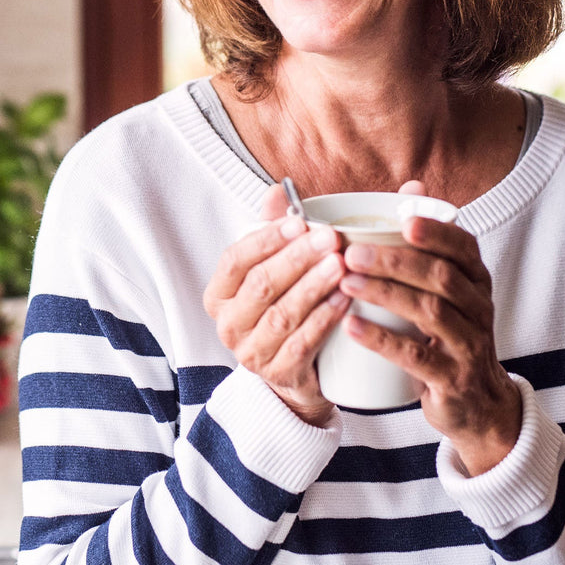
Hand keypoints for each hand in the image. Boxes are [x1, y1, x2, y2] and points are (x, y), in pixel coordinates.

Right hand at [203, 183, 348, 425]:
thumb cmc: (280, 306)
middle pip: (261, 285)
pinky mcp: (279, 374)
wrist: (293, 372)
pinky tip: (345, 299)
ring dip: (313, 286)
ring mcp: (251, 353)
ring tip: (340, 265)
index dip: (267, 239)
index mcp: (219, 294)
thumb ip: (271, 229)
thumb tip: (276, 190)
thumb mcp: (270, 267)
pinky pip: (303, 343)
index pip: (235, 260)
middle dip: (297, 258)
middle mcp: (228, 324)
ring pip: (283, 314)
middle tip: (330, 238)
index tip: (299, 221)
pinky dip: (325, 318)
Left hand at [339, 182, 520, 474]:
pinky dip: (382, 340)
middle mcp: (478, 308)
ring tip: (346, 282)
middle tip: (350, 253)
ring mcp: (469, 345)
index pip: (463, 246)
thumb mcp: (447, 288)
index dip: (437, 231)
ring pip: (430, 311)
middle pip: (441, 276)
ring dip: (385, 293)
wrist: (478, 405)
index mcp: (475, 279)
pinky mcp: (453, 380)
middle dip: (395, 261)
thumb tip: (411, 183)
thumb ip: (426, 241)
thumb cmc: (449, 333)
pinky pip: (418, 357)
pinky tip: (352, 327)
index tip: (403, 219)